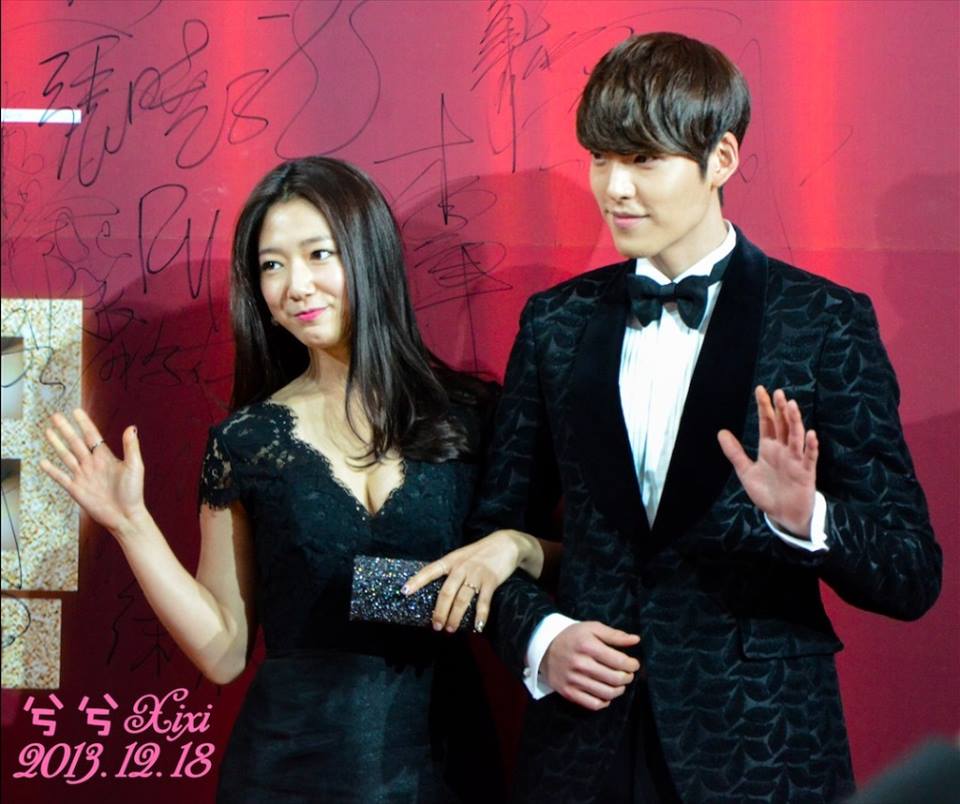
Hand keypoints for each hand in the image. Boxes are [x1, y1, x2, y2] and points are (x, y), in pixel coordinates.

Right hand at [39, 409, 146, 536]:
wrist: (125, 515)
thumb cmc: (133, 492)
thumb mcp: (134, 466)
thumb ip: (131, 447)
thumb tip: (131, 427)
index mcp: (105, 457)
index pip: (91, 436)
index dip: (84, 423)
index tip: (76, 411)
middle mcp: (92, 464)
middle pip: (75, 442)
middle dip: (66, 429)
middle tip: (55, 416)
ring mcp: (83, 476)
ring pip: (66, 456)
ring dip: (57, 444)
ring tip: (48, 432)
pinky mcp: (76, 489)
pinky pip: (61, 478)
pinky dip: (52, 470)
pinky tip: (43, 461)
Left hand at [403, 530, 534, 633]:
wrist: (505, 543)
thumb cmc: (480, 553)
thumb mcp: (461, 556)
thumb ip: (450, 571)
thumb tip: (437, 592)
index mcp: (451, 561)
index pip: (430, 571)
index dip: (416, 581)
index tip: (404, 592)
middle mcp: (461, 567)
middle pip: (446, 592)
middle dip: (439, 612)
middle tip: (435, 626)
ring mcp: (476, 574)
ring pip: (462, 600)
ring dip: (455, 617)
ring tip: (450, 629)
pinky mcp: (490, 581)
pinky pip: (483, 602)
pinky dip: (480, 616)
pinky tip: (477, 627)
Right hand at [541, 621, 640, 710]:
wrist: (545, 648)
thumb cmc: (572, 637)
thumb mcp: (592, 628)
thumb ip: (614, 635)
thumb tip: (636, 640)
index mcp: (587, 646)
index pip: (619, 661)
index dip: (632, 665)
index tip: (633, 664)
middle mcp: (580, 664)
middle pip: (615, 679)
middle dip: (627, 677)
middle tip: (628, 674)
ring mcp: (573, 680)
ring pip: (606, 693)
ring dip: (619, 690)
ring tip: (619, 684)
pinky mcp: (568, 692)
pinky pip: (592, 704)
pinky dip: (604, 702)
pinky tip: (606, 694)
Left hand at [717, 386, 817, 536]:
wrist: (783, 514)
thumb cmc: (767, 492)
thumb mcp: (746, 471)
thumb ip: (735, 452)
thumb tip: (721, 432)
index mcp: (769, 448)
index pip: (767, 423)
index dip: (764, 407)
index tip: (760, 390)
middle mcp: (783, 450)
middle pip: (783, 425)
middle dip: (780, 409)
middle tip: (778, 392)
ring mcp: (795, 460)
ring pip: (796, 437)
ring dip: (795, 422)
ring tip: (792, 406)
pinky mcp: (805, 473)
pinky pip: (809, 458)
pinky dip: (810, 446)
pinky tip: (810, 434)